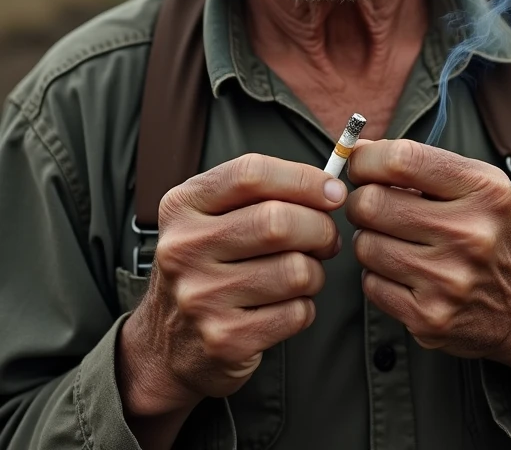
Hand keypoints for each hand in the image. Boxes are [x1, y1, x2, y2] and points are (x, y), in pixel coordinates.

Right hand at [118, 155, 346, 427]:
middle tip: (326, 238)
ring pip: (295, 270)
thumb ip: (261, 194)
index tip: (332, 191)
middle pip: (277, 222)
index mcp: (182, 206)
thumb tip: (330, 190)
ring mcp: (201, 297)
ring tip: (303, 274)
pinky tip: (286, 306)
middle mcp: (184, 248)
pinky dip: (304, 308)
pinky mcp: (224, 339)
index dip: (303, 179)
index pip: (251, 174)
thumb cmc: (209, 266)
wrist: (170, 344)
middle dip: (319, 228)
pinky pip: (295, 313)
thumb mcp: (212, 217)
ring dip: (315, 272)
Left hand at [346, 140, 510, 382]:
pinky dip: (377, 275)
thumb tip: (355, 150)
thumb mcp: (475, 184)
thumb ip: (419, 163)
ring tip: (394, 240)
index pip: (402, 159)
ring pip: (365, 245)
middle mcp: (470, 234)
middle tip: (373, 207)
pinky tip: (402, 272)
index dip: (366, 160)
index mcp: (483, 190)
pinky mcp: (431, 318)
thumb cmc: (488, 230)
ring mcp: (450, 280)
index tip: (361, 166)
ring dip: (369, 240)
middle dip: (362, 201)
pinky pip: (370, 284)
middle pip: (372, 203)